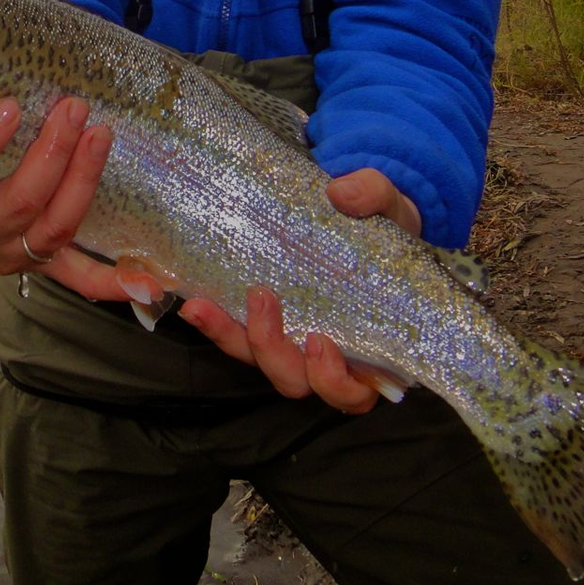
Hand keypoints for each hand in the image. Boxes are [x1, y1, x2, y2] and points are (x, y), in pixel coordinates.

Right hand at [0, 96, 149, 301]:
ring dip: (84, 179)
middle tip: (74, 109)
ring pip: (57, 227)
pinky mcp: (45, 266)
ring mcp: (14, 256)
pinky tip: (146, 281)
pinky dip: (112, 280)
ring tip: (100, 135)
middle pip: (21, 201)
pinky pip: (80, 277)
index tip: (11, 106)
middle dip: (53, 152)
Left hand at [178, 168, 421, 411]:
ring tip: (200, 306)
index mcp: (371, 347)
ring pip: (258, 361)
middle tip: (261, 298)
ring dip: (229, 337)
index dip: (335, 380)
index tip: (320, 341)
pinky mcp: (262, 320)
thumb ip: (373, 196)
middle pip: (296, 380)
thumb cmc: (385, 225)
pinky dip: (215, 322)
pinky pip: (237, 335)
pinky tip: (193, 299)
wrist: (362, 213)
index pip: (354, 391)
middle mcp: (327, 354)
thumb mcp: (390, 205)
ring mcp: (291, 339)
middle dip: (271, 349)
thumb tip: (342, 194)